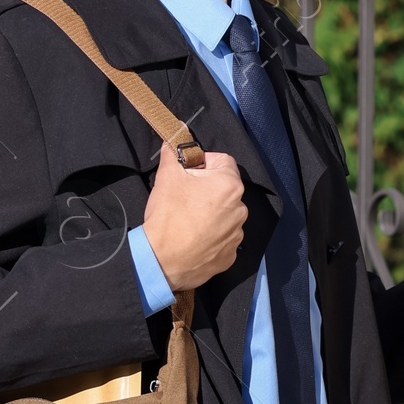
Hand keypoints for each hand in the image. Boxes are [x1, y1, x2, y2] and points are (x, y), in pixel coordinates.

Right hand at [142, 144, 246, 289]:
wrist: (162, 260)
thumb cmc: (168, 216)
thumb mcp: (167, 176)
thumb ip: (172, 154)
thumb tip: (172, 144)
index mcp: (230, 185)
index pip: (224, 161)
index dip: (205, 162)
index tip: (190, 172)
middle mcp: (240, 209)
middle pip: (225, 189)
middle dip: (208, 189)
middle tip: (186, 197)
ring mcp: (237, 234)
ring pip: (225, 214)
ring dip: (211, 213)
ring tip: (189, 220)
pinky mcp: (230, 255)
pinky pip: (223, 238)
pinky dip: (212, 236)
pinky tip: (193, 237)